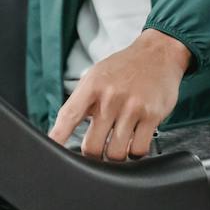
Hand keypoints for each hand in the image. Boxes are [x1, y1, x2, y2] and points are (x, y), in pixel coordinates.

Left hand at [49, 30, 191, 161]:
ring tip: (117, 146)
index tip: (51, 152)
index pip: (69, 116)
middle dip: (93, 154)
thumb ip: (81, 102)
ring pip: (116, 153)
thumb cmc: (124, 68)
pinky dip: (134, 153)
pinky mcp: (152, 116)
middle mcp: (111, 97)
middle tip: (97, 150)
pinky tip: (133, 144)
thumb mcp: (96, 76)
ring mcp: (133, 107)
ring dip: (115, 155)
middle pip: (92, 146)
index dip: (57, 138)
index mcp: (93, 86)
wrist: (158, 53)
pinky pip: (139, 150)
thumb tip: (62, 131)